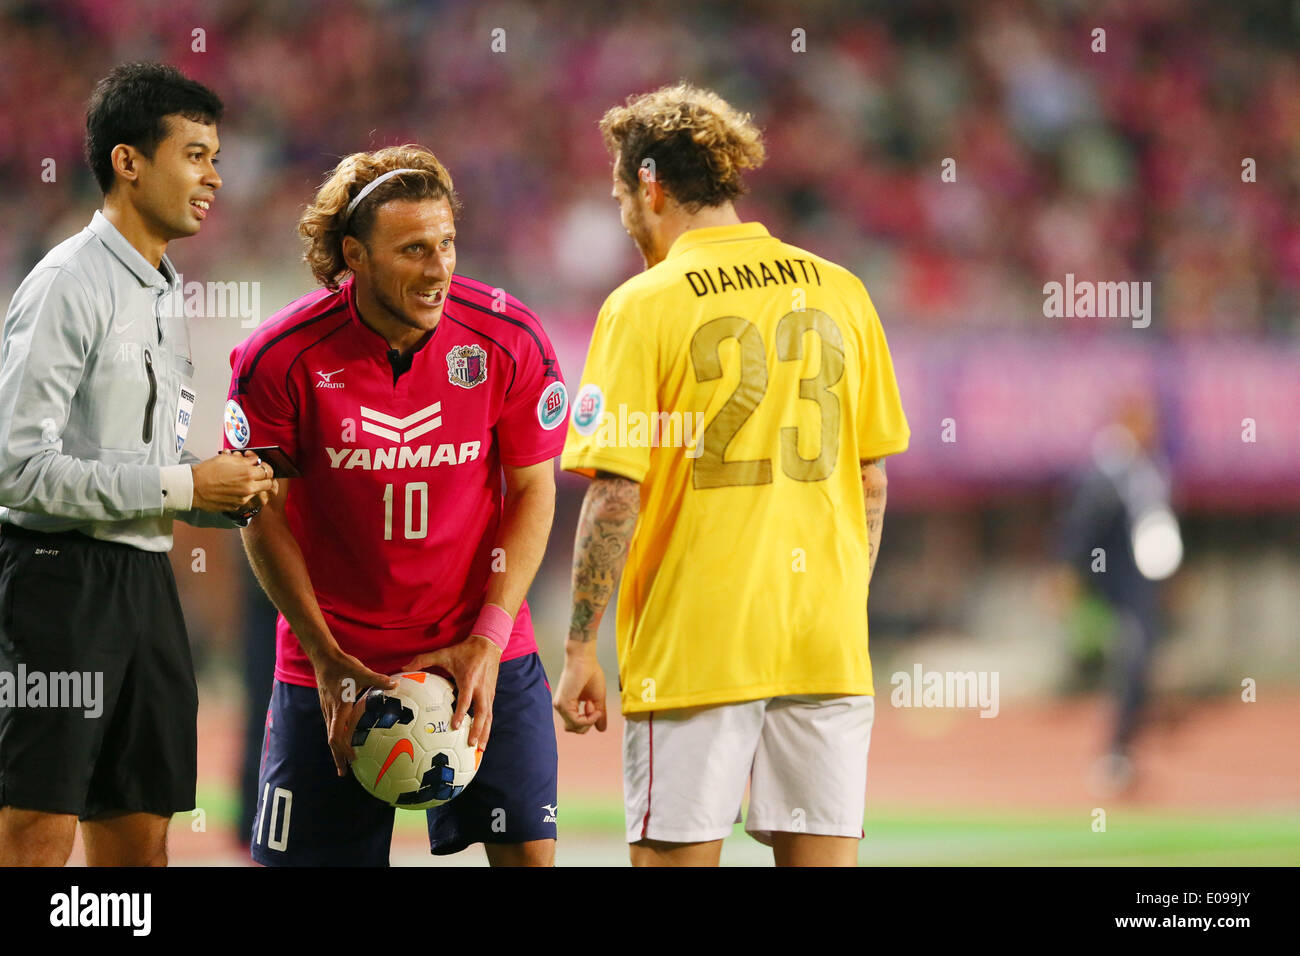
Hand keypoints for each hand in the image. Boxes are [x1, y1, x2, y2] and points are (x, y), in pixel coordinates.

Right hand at [193, 450, 276, 512]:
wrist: (192, 487)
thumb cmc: (206, 472)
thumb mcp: (226, 458)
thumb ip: (245, 460)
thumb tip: (254, 460)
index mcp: (247, 474)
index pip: (269, 472)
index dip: (266, 468)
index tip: (261, 466)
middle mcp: (248, 488)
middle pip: (269, 485)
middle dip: (266, 479)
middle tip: (258, 474)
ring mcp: (243, 499)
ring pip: (258, 493)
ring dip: (255, 487)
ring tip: (243, 481)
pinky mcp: (236, 506)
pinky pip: (246, 500)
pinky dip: (244, 494)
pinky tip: (234, 489)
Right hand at [311, 649, 397, 776]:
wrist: (324, 658)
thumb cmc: (343, 665)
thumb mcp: (362, 672)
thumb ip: (379, 680)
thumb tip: (395, 685)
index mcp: (339, 707)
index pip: (337, 735)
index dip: (343, 749)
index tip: (352, 760)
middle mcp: (331, 712)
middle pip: (332, 741)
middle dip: (338, 757)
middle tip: (345, 773)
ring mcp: (327, 709)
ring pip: (330, 734)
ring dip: (336, 749)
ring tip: (344, 762)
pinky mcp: (327, 706)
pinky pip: (331, 726)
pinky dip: (336, 738)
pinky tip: (343, 740)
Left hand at [403, 634, 501, 749]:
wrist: (488, 644)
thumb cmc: (465, 651)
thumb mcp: (444, 653)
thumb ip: (423, 660)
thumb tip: (403, 668)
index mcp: (469, 679)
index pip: (466, 699)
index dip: (461, 713)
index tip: (455, 726)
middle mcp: (481, 688)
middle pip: (482, 712)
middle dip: (477, 729)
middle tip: (471, 744)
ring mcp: (488, 693)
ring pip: (488, 716)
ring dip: (485, 733)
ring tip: (480, 749)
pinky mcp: (492, 695)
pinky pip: (490, 714)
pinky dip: (487, 727)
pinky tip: (483, 739)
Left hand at [553, 646, 606, 733]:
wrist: (584, 659)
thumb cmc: (590, 673)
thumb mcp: (598, 699)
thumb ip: (598, 715)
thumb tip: (602, 729)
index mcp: (568, 705)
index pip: (576, 724)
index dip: (589, 720)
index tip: (595, 706)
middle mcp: (562, 707)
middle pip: (574, 729)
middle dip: (588, 722)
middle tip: (592, 706)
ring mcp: (560, 706)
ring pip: (575, 727)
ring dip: (588, 719)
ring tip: (591, 703)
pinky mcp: (562, 704)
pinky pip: (576, 722)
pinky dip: (587, 718)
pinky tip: (591, 705)